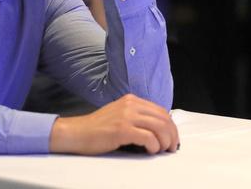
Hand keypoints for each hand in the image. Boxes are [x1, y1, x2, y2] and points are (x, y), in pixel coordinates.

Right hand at [49, 94, 179, 154]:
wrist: (77, 132)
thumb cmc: (98, 128)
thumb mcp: (119, 114)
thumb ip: (136, 115)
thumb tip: (159, 128)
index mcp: (131, 100)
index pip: (161, 111)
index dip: (171, 126)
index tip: (172, 139)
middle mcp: (130, 104)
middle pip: (164, 118)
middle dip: (172, 135)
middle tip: (171, 148)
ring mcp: (126, 116)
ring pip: (160, 127)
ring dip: (165, 142)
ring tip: (161, 150)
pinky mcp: (122, 130)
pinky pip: (149, 138)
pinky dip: (154, 147)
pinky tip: (149, 151)